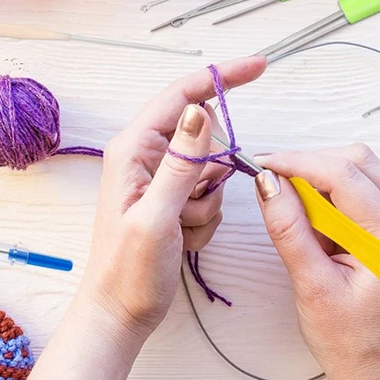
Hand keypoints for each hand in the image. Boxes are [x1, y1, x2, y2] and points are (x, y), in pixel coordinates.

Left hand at [79, 56, 266, 344]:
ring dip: (206, 202)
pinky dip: (204, 218)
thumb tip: (201, 111)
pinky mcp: (172, 199)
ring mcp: (160, 178)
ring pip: (211, 169)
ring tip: (179, 228)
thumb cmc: (128, 270)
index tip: (259, 66)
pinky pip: (209, 194)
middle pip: (204, 137)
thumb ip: (180, 163)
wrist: (121, 313)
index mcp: (133, 149)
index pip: (182, 96)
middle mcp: (146, 156)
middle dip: (210, 172)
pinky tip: (181, 238)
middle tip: (189, 206)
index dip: (221, 77)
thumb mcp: (157, 216)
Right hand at [254, 144, 379, 379]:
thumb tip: (266, 181)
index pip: (343, 175)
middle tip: (271, 183)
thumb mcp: (310, 286)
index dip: (297, 162)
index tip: (261, 163)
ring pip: (360, 168)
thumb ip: (289, 229)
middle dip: (309, 164)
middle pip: (357, 161)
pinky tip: (312, 217)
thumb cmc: (348, 340)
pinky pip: (362, 187)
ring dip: (320, 175)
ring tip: (292, 206)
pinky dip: (331, 190)